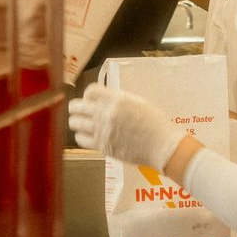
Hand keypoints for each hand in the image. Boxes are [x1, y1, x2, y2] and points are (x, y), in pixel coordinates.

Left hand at [67, 84, 189, 171]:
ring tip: (78, 122)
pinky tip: (85, 135)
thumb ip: (118, 100)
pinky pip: (81, 139)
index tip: (90, 98)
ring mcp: (102, 131)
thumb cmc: (155, 123)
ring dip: (76, 121)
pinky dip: (80, 136)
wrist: (161, 145)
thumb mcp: (138, 102)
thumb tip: (104, 100)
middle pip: (77, 106)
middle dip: (76, 107)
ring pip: (76, 123)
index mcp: (116, 99)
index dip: (88, 94)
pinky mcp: (102, 146)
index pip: (90, 91)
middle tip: (77, 109)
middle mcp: (106, 113)